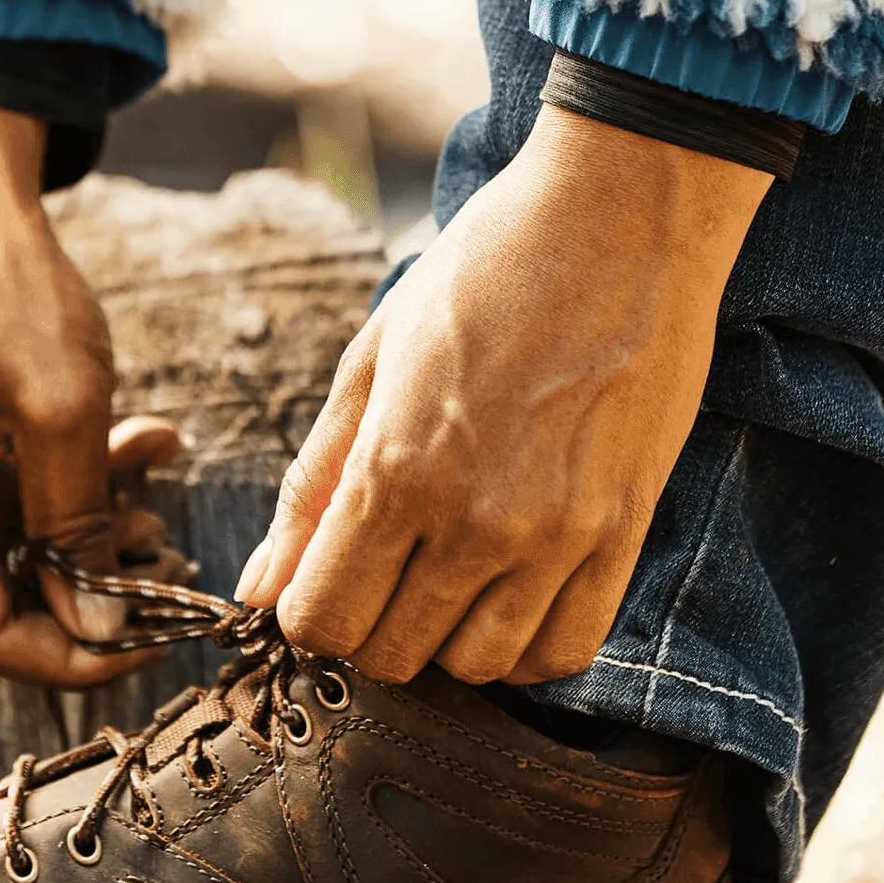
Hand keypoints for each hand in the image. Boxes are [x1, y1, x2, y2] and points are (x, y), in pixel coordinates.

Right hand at [0, 109, 187, 685]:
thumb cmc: (7, 287)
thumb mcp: (67, 410)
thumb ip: (79, 531)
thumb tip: (97, 631)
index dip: (73, 656)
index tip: (155, 640)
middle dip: (87, 590)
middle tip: (168, 559)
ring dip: (85, 533)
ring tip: (154, 479)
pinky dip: (58, 493)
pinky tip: (133, 449)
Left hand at [236, 105, 769, 685]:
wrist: (624, 214)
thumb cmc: (487, 269)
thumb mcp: (373, 358)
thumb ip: (312, 484)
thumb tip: (259, 587)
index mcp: (398, 469)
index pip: (324, 621)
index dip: (311, 610)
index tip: (327, 573)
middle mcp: (479, 522)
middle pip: (394, 656)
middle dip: (372, 625)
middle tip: (387, 567)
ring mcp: (560, 537)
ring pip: (478, 668)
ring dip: (449, 638)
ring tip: (452, 574)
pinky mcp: (624, 534)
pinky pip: (565, 651)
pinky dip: (527, 645)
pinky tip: (512, 593)